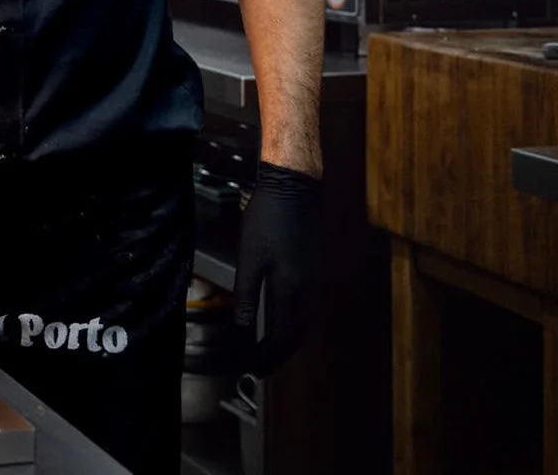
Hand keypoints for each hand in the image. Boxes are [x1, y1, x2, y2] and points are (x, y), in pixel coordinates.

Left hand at [233, 162, 321, 374]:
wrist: (294, 190)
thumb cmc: (267, 220)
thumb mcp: (249, 259)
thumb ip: (246, 296)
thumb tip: (242, 329)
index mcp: (291, 291)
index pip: (280, 338)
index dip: (265, 356)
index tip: (249, 368)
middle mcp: (309, 292)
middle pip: (296, 337)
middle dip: (277, 356)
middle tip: (258, 368)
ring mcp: (315, 283)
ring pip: (305, 326)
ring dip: (288, 343)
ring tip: (270, 353)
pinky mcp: (315, 273)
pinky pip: (308, 311)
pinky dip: (296, 327)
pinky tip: (285, 324)